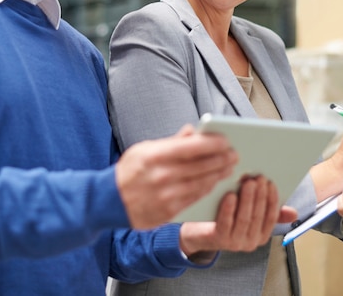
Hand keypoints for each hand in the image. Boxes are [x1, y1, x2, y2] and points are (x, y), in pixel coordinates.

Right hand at [115, 125, 237, 228]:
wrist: (108, 201)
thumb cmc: (129, 171)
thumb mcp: (144, 150)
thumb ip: (171, 141)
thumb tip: (192, 130)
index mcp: (155, 156)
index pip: (191, 147)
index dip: (212, 143)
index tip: (226, 140)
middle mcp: (161, 176)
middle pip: (200, 166)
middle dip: (221, 159)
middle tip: (234, 154)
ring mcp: (165, 195)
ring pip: (201, 183)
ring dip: (218, 175)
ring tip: (229, 168)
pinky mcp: (168, 212)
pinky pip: (194, 198)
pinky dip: (207, 189)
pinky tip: (215, 182)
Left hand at [178, 175, 297, 258]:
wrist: (199, 232)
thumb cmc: (227, 217)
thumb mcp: (249, 214)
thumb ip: (270, 212)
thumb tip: (294, 214)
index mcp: (261, 236)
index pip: (271, 217)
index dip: (272, 199)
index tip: (271, 183)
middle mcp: (250, 242)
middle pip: (258, 216)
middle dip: (260, 195)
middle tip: (259, 177)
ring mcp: (235, 242)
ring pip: (245, 218)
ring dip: (248, 199)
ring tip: (248, 182)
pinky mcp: (219, 239)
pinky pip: (226, 223)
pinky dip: (229, 209)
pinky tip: (230, 195)